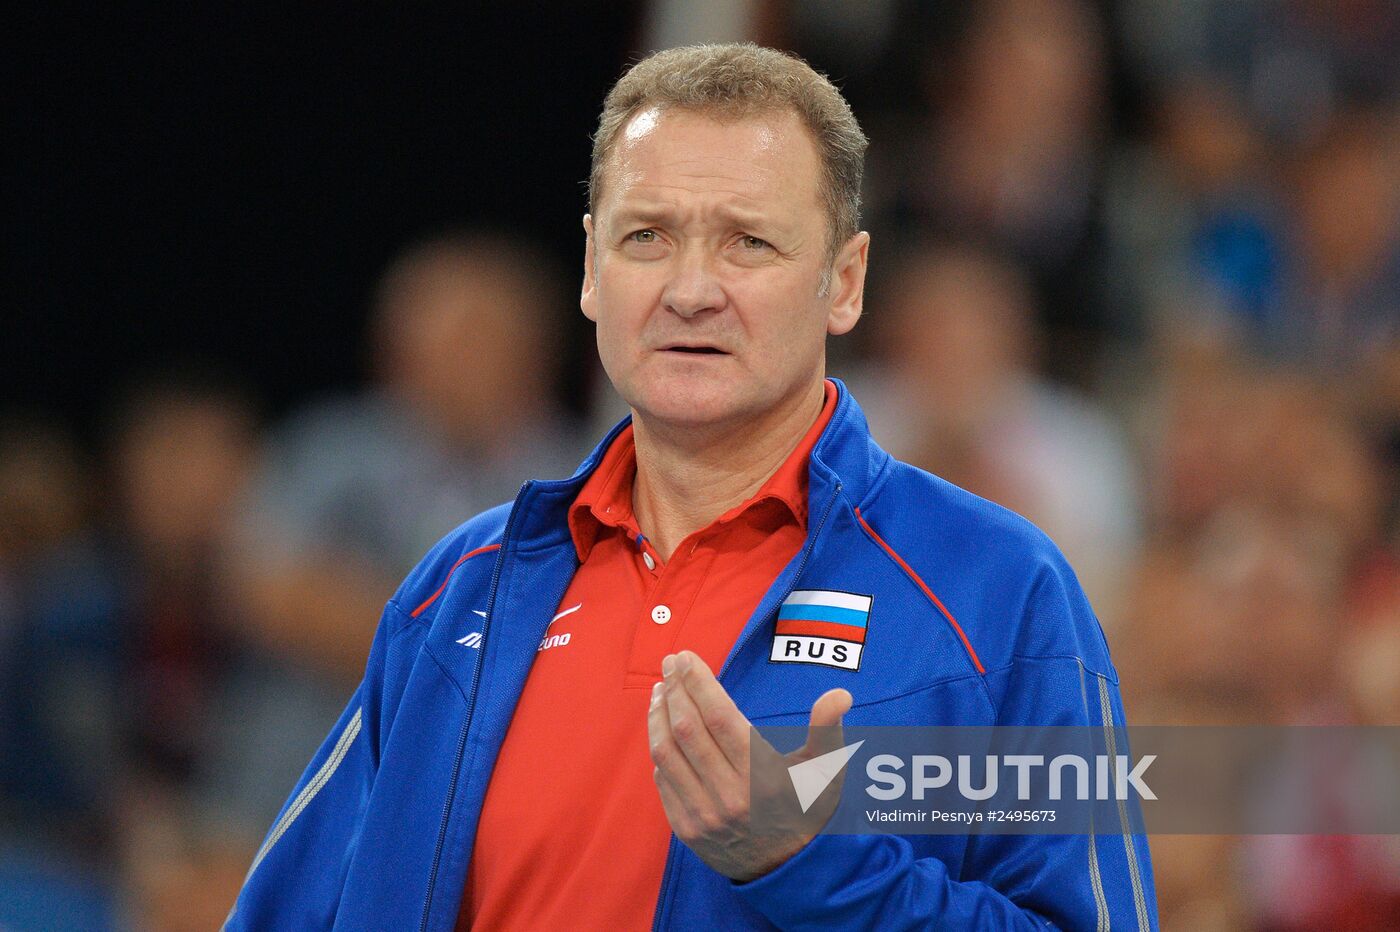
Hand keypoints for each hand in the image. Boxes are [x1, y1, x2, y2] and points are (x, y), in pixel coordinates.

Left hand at [647, 649, 852, 881]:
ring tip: (660, 690)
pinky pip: (664, 782)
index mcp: (762, 776)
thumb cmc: (808, 811)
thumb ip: (828, 729)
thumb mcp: (826, 771)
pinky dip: (659, 751)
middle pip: (688, 730)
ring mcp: (703, 815)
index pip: (720, 716)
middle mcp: (728, 796)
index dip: (698, 682)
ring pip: (667, 754)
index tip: (685, 657)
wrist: (790, 873)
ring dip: (659, 716)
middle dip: (675, 690)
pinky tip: (662, 729)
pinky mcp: (686, 830)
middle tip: (669, 662)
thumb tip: (840, 694)